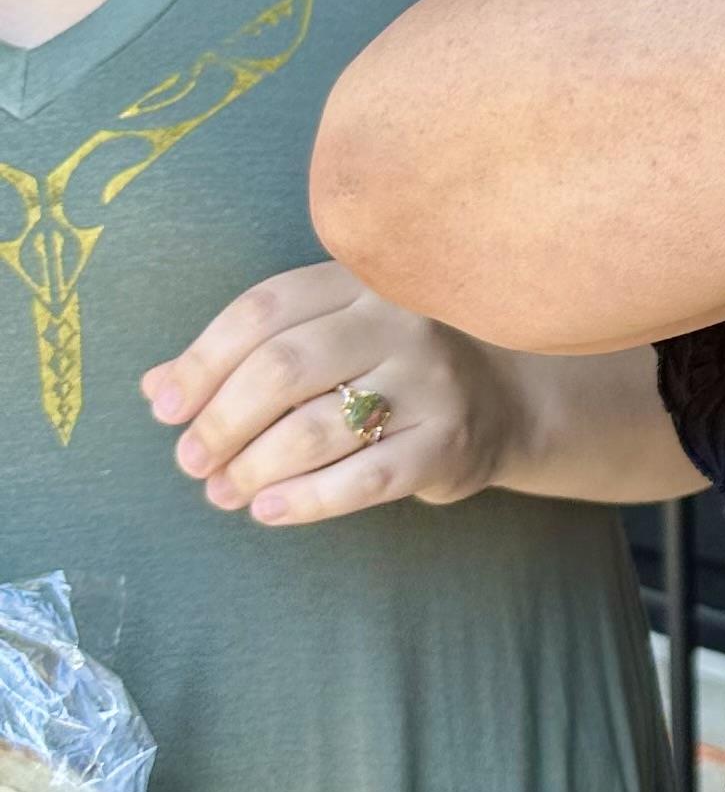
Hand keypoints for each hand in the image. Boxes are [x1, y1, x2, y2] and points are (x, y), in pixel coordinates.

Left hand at [142, 262, 523, 525]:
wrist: (501, 404)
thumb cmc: (387, 371)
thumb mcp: (325, 342)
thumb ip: (244, 358)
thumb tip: (157, 388)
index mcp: (359, 282)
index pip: (264, 309)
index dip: (204, 359)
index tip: (167, 407)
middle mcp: (398, 321)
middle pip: (285, 366)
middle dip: (222, 420)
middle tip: (190, 460)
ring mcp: (429, 381)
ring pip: (318, 426)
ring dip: (254, 466)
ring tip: (221, 491)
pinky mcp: (448, 442)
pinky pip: (363, 477)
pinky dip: (306, 498)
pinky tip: (267, 510)